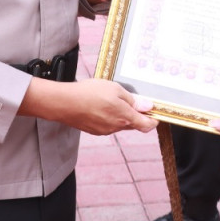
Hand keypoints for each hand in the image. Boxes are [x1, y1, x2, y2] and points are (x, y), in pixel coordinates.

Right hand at [20, 77, 157, 135]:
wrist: (64, 103)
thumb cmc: (89, 93)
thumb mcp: (115, 89)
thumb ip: (133, 100)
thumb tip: (147, 106)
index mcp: (124, 118)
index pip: (146, 125)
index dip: (153, 119)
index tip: (155, 113)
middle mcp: (116, 128)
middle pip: (133, 124)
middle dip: (135, 114)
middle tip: (132, 100)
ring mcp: (105, 131)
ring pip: (119, 124)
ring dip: (120, 114)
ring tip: (109, 98)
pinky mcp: (94, 130)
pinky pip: (107, 124)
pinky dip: (108, 116)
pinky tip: (99, 105)